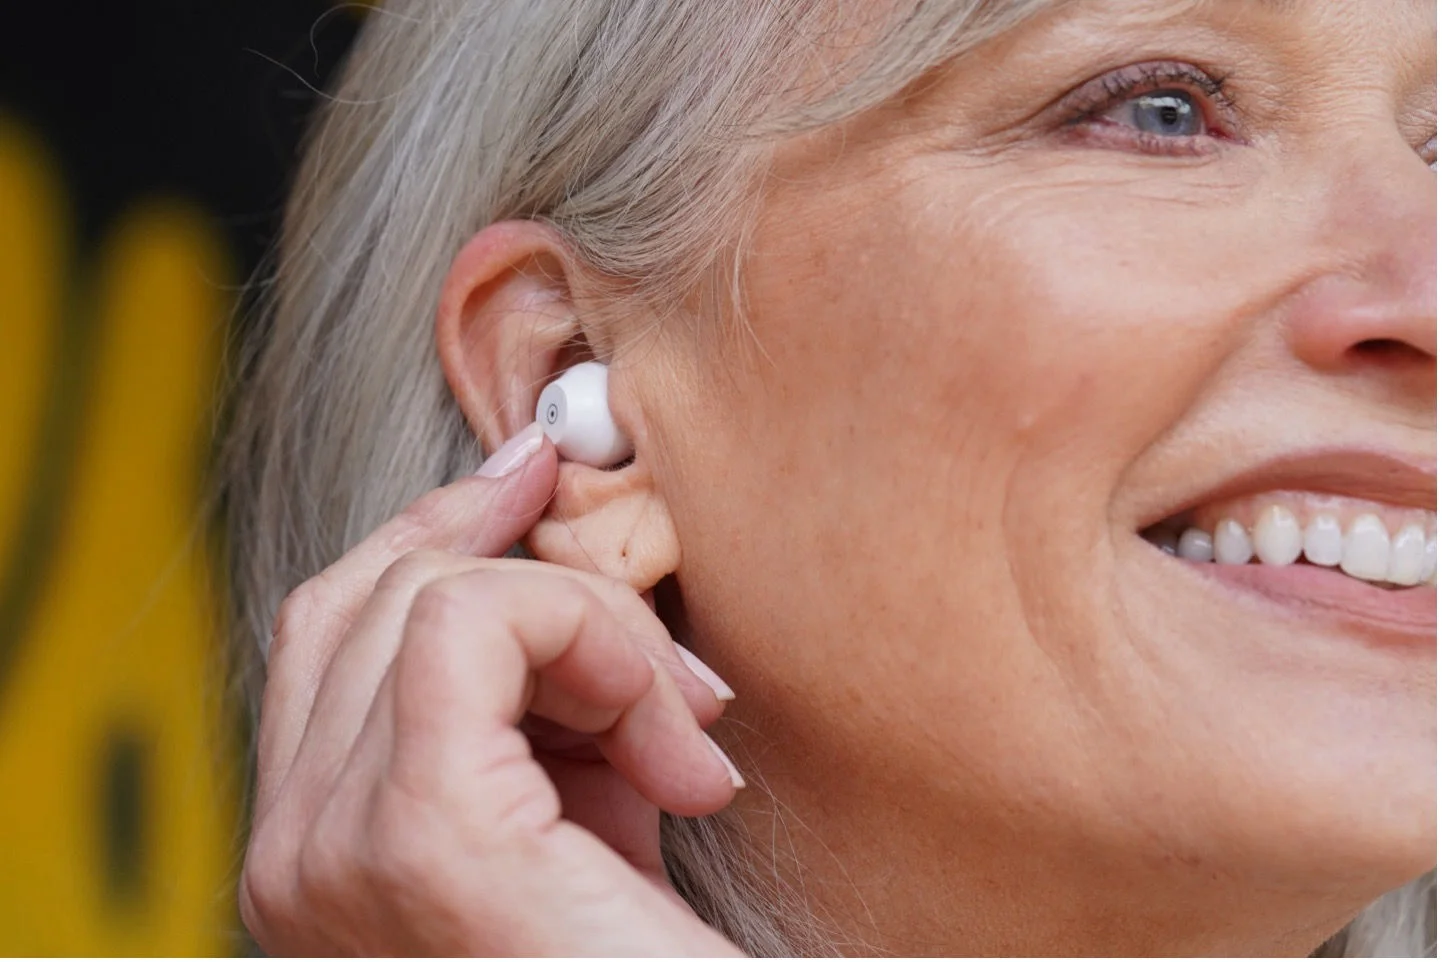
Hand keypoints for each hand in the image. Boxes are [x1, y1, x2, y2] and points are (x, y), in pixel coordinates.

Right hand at [239, 428, 744, 955]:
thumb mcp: (587, 815)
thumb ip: (549, 704)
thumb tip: (551, 540)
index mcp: (319, 848)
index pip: (340, 625)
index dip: (437, 531)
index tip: (534, 470)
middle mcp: (292, 852)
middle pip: (379, 594)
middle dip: (541, 581)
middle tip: (670, 661)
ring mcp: (331, 848)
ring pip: (439, 596)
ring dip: (596, 634)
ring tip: (687, 740)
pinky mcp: (415, 836)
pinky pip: (477, 627)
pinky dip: (594, 645)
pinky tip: (678, 753)